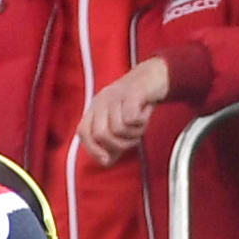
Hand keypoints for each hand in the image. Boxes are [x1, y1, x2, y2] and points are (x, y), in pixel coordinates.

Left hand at [77, 53, 173, 167]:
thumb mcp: (121, 124)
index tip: (107, 159)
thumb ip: (112, 143)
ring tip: (141, 123)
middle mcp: (101, 100)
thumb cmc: (136, 104)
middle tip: (133, 138)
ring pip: (119, 129)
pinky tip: (145, 113)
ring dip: (135, 133)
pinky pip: (131, 119)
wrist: (154, 76)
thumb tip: (105, 162)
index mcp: (95, 108)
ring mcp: (115, 95)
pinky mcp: (131, 93)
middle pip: (101, 135)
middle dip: (120, 145)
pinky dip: (141, 122)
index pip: (83, 132)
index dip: (93, 150)